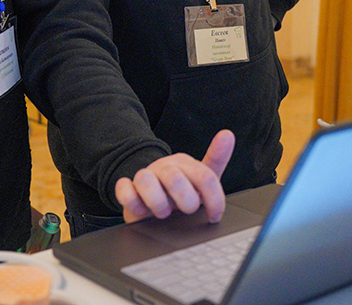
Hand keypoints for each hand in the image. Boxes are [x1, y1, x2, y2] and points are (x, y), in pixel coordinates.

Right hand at [114, 130, 234, 223]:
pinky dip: (131, 200)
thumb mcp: (201, 178)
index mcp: (184, 164)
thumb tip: (228, 134)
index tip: (214, 215)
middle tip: (186, 210)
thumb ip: (217, 159)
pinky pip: (123, 189)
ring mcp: (144, 177)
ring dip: (157, 203)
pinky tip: (141, 208)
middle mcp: (164, 168)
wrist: (151, 196)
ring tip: (163, 212)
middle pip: (175, 179)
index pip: (205, 177)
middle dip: (185, 201)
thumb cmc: (180, 189)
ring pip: (145, 180)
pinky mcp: (128, 190)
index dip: (214, 200)